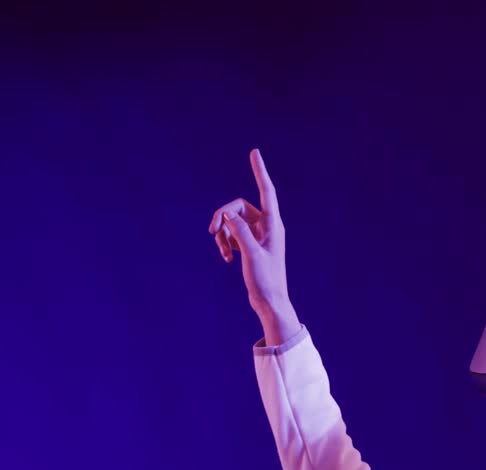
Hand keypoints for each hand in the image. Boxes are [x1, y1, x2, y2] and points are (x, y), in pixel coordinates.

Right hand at [208, 148, 289, 317]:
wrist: (269, 302)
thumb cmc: (265, 280)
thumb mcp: (251, 254)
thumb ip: (240, 232)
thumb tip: (228, 215)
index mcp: (273, 224)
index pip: (266, 191)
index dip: (259, 171)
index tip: (254, 152)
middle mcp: (267, 226)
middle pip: (238, 207)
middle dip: (222, 217)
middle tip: (212, 232)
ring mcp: (258, 235)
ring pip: (233, 222)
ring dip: (223, 234)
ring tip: (223, 253)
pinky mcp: (250, 245)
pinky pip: (232, 234)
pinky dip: (226, 243)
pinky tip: (226, 259)